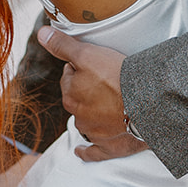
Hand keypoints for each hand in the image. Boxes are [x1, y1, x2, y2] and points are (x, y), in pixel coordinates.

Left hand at [37, 26, 146, 162]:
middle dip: (86, 90)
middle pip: (78, 98)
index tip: (94, 64)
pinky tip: (81, 152)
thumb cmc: (116, 76)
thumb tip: (41, 34)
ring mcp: (94, 133)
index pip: (69, 77)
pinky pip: (93, 153)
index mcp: (70, 95)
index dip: (80, 68)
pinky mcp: (109, 147)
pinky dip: (87, 152)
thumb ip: (62, 45)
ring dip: (92, 114)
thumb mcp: (87, 54)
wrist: (147, 104)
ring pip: (86, 121)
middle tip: (104, 80)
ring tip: (108, 105)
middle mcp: (78, 116)